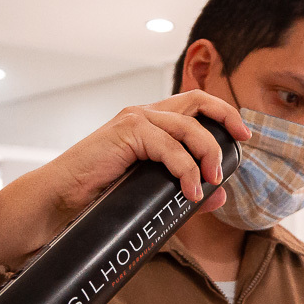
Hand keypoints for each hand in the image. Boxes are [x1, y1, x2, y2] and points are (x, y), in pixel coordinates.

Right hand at [0, 90, 250, 269]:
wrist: (60, 201)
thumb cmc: (101, 198)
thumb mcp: (152, 194)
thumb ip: (185, 192)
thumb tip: (219, 195)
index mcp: (152, 125)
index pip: (195, 106)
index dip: (223, 115)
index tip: (243, 137)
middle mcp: (145, 116)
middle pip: (197, 101)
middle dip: (226, 119)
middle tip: (241, 144)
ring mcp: (135, 121)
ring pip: (188, 127)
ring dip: (207, 154)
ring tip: (211, 182)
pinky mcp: (127, 132)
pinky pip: (169, 146)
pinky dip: (185, 169)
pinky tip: (190, 190)